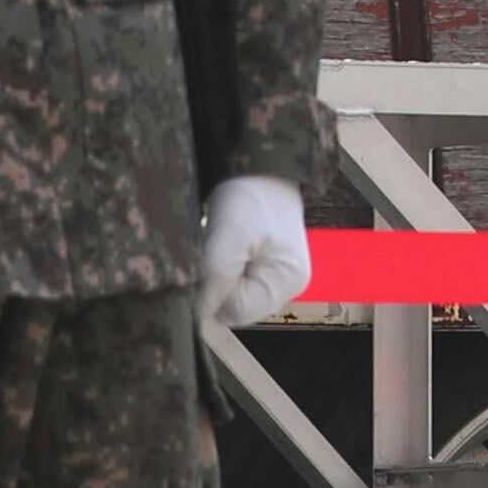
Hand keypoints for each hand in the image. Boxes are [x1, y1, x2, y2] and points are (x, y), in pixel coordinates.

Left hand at [197, 174, 311, 330]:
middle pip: (234, 308)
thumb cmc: (251, 200)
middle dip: (215, 284)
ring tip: (221, 245)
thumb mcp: (229, 237)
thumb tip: (200, 317)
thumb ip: (215, 280)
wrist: (262, 170)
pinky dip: (221, 270)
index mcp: (288, 282)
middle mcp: (286, 288)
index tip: (207, 261)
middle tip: (215, 249)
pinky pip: (232, 284)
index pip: (236, 313)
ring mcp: (276, 281)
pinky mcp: (264, 272)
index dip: (211, 293)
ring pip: (229, 296)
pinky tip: (224, 249)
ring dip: (216, 276)